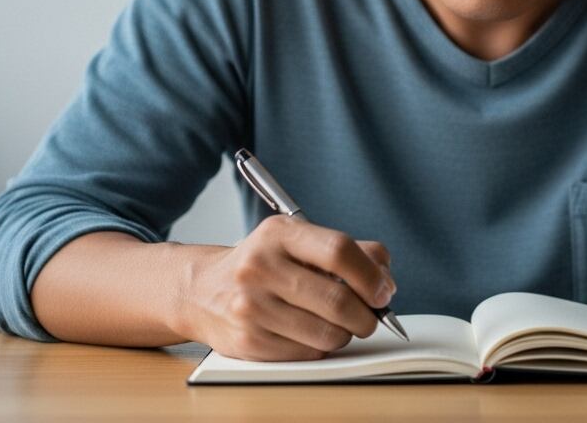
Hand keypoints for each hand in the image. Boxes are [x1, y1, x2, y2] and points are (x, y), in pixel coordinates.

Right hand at [178, 215, 395, 360]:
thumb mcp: (297, 240)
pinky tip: (311, 333)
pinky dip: (321, 346)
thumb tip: (384, 276)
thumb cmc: (264, 264)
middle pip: (337, 300)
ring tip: (339, 324)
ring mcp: (251, 306)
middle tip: (371, 316)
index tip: (384, 291)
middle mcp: (260, 267)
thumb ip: (346, 250)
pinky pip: (308, 352)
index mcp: (278, 234)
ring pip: (328, 333)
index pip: (339, 250)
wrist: (202, 290)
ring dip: (346, 334)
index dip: (371, 275)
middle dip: (367, 315)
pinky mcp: (248, 341)